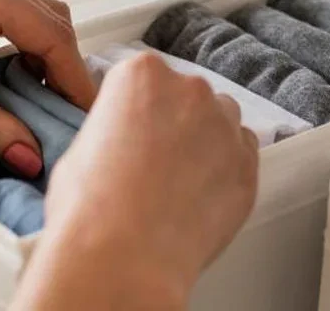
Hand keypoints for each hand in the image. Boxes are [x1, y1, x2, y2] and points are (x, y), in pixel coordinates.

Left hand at [0, 0, 96, 176]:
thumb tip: (26, 153)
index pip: (52, 32)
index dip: (74, 75)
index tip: (86, 109)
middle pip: (51, 18)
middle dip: (66, 63)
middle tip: (72, 108)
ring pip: (32, 13)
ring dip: (46, 52)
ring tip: (47, 96)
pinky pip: (9, 12)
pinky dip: (22, 43)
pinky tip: (17, 73)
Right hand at [12, 53, 258, 310]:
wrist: (124, 255)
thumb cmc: (90, 206)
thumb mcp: (80, 148)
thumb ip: (112, 128)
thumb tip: (119, 141)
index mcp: (142, 73)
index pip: (146, 77)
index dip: (137, 108)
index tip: (133, 130)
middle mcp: (190, 89)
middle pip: (188, 95)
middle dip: (176, 121)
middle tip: (154, 161)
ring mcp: (225, 125)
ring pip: (221, 121)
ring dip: (206, 141)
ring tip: (180, 182)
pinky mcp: (249, 164)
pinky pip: (243, 156)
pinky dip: (227, 170)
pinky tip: (201, 198)